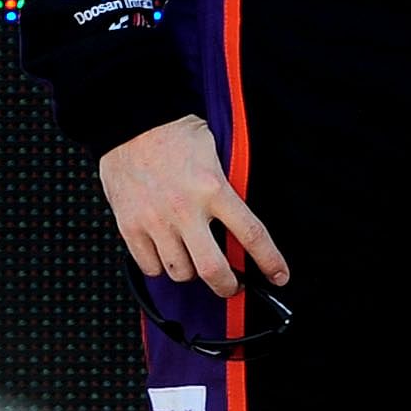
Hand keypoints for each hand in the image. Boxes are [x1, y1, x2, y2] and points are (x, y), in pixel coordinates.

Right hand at [97, 116, 285, 298]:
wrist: (130, 124)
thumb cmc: (175, 134)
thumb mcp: (216, 154)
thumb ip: (227, 188)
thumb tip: (238, 222)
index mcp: (214, 189)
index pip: (251, 234)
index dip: (269, 260)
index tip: (280, 276)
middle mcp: (185, 210)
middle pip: (213, 269)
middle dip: (228, 286)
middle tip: (233, 286)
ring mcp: (155, 222)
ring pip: (180, 272)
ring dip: (192, 272)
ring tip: (196, 260)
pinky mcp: (129, 227)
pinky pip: (150, 267)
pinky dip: (161, 267)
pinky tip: (167, 253)